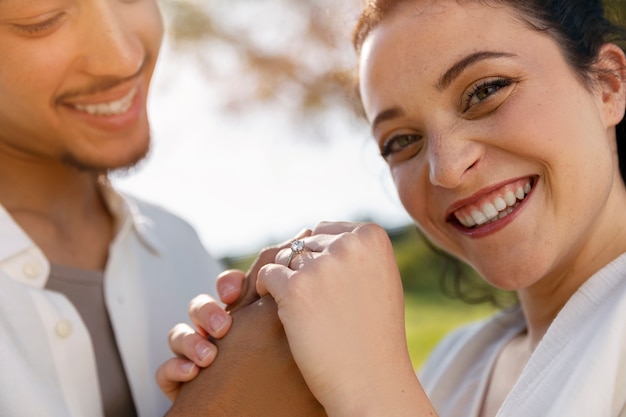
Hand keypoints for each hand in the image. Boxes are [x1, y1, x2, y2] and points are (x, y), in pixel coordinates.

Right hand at [156, 229, 311, 400]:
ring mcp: (198, 360)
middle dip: (208, 310)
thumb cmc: (284, 390)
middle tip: (223, 326)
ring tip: (208, 356)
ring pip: (180, 333)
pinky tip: (191, 374)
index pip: (232, 291)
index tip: (235, 292)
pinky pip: (165, 369)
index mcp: (249, 326)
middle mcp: (221, 339)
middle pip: (202, 306)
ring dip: (190, 339)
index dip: (230, 284)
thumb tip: (306, 237)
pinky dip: (174, 368)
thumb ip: (290, 301)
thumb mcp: (289, 340)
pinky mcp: (182, 384)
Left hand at [257, 222, 423, 414]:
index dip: (319, 257)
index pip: (326, 229)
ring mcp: (322, 265)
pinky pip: (266, 275)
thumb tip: (316, 230)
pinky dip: (266, 291)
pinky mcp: (295, 288)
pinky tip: (282, 312)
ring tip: (302, 309)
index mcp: (372, 237)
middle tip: (314, 302)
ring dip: (285, 280)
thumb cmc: (373, 334)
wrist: (370, 380)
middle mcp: (349, 244)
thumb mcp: (378, 279)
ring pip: (284, 258)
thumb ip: (355, 252)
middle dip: (302, 268)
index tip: (327, 285)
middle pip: (304, 243)